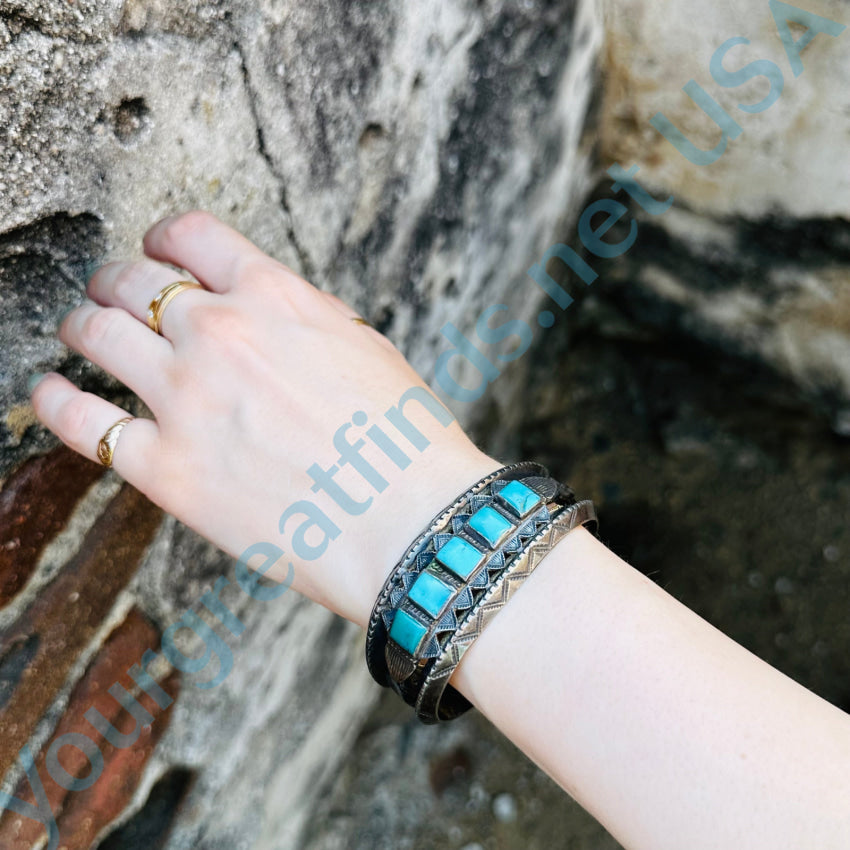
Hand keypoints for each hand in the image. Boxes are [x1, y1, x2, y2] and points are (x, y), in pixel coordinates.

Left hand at [30, 211, 497, 624]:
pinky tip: (51, 393)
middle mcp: (221, 335)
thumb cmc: (404, 440)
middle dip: (115, 280)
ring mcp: (187, 399)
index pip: (190, 234)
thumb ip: (299, 321)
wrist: (410, 521)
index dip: (163, 239)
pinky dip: (53, 400)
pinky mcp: (167, 469)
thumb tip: (262, 317)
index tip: (156, 254)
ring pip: (95, 333)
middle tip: (112, 295)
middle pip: (130, 278)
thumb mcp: (363, 347)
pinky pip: (79, 420)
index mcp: (275, 297)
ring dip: (79, 324)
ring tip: (79, 333)